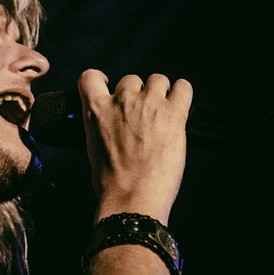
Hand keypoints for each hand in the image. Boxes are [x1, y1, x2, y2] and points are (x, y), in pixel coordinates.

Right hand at [80, 70, 191, 224]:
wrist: (131, 197)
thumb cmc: (112, 181)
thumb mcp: (93, 147)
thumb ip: (100, 125)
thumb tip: (111, 123)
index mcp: (96, 110)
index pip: (90, 77)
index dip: (101, 79)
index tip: (109, 86)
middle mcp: (122, 101)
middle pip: (131, 80)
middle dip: (137, 94)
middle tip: (142, 115)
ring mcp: (149, 104)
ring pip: (158, 80)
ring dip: (160, 93)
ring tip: (163, 113)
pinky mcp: (173, 113)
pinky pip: (183, 87)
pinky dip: (183, 93)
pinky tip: (181, 105)